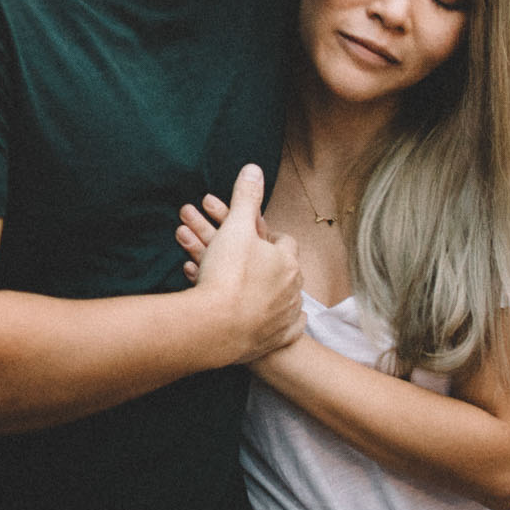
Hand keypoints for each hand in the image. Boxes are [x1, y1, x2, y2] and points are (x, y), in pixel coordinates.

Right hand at [177, 164, 303, 364]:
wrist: (216, 327)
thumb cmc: (226, 275)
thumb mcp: (234, 228)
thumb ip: (245, 198)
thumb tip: (254, 169)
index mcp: (287, 260)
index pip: (285, 242)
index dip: (270, 237)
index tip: (257, 237)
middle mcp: (293, 288)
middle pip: (287, 270)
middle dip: (269, 264)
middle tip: (252, 262)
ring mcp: (287, 316)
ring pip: (287, 299)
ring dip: (273, 292)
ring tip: (257, 289)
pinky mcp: (278, 340)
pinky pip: (289, 329)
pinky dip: (281, 323)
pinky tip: (274, 319)